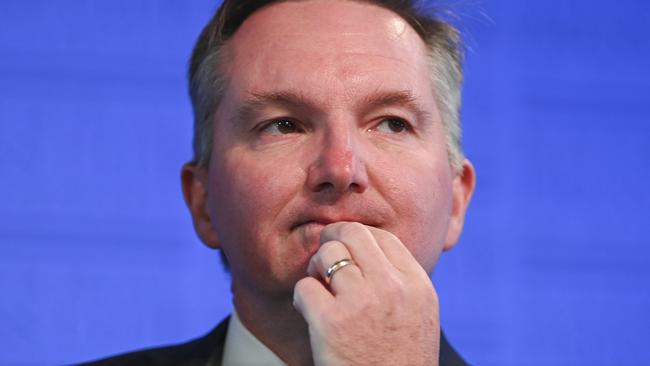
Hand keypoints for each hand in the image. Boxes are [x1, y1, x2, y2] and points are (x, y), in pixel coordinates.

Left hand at [293, 222, 439, 365]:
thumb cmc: (400, 360)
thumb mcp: (418, 315)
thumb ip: (399, 280)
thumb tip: (363, 245)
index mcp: (417, 285)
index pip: (382, 237)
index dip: (359, 239)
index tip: (348, 250)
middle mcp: (392, 288)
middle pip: (353, 234)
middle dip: (333, 239)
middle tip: (324, 255)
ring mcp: (361, 303)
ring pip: (327, 254)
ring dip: (317, 268)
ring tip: (320, 289)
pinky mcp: (331, 322)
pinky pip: (304, 287)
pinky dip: (302, 298)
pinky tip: (311, 313)